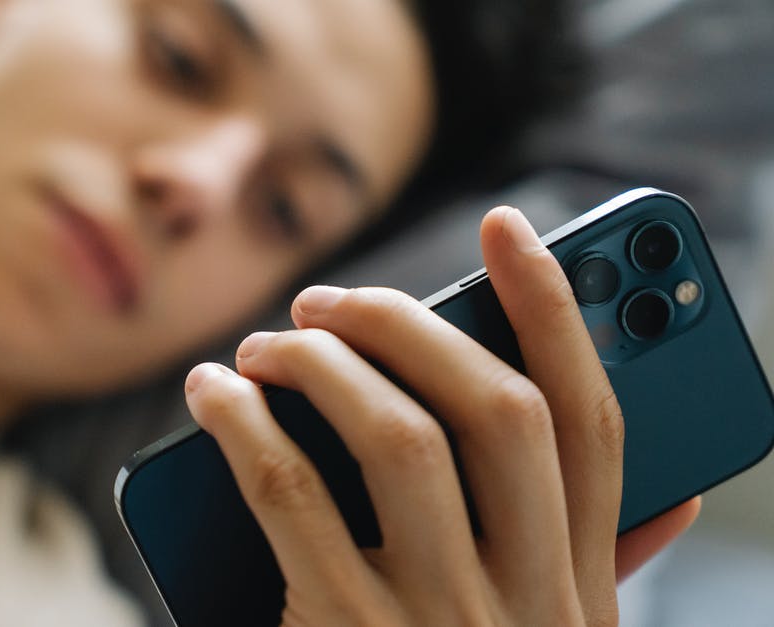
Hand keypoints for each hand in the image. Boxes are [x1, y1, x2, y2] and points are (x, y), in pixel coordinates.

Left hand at [184, 207, 698, 625]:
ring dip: (323, 367)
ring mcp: (440, 625)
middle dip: (411, 326)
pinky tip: (213, 395)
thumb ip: (599, 574)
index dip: (559, 311)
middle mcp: (528, 604)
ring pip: (397, 438)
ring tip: (265, 344)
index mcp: (580, 595)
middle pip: (497, 413)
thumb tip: (670, 495)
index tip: (509, 226)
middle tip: (328, 299)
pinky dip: (245, 426)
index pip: (594, 424)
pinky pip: (289, 497)